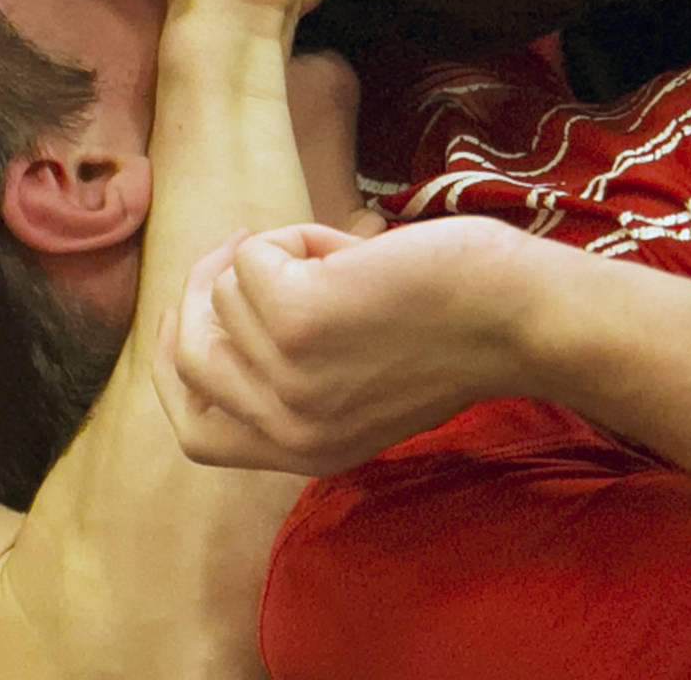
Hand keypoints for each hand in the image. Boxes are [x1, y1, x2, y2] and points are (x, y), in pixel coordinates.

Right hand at [154, 216, 531, 474]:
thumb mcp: (356, 388)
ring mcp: (287, 375)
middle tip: (243, 247)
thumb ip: (286, 376)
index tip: (181, 317)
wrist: (515, 314)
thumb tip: (209, 307)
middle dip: (201, 290)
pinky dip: (295, 237)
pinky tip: (351, 253)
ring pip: (224, 292)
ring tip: (345, 265)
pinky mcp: (293, 319)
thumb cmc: (448, 332)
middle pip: (189, 357)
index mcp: (303, 453)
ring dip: (277, 258)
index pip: (196, 435)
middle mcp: (288, 428)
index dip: (174, 371)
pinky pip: (251, 257)